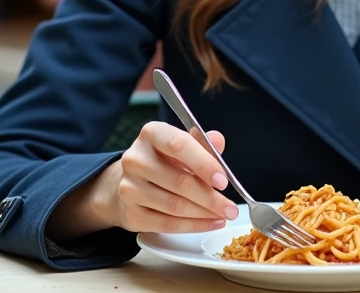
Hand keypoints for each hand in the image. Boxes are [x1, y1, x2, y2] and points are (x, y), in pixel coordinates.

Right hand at [100, 121, 238, 233]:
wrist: (131, 182)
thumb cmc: (163, 160)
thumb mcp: (182, 146)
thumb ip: (202, 144)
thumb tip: (218, 140)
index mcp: (151, 134)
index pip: (178, 145)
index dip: (204, 164)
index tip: (223, 181)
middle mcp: (135, 159)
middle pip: (179, 181)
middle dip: (210, 198)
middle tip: (231, 208)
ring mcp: (129, 188)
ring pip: (174, 206)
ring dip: (204, 214)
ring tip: (223, 215)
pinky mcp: (130, 214)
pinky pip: (166, 224)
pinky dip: (192, 226)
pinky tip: (209, 223)